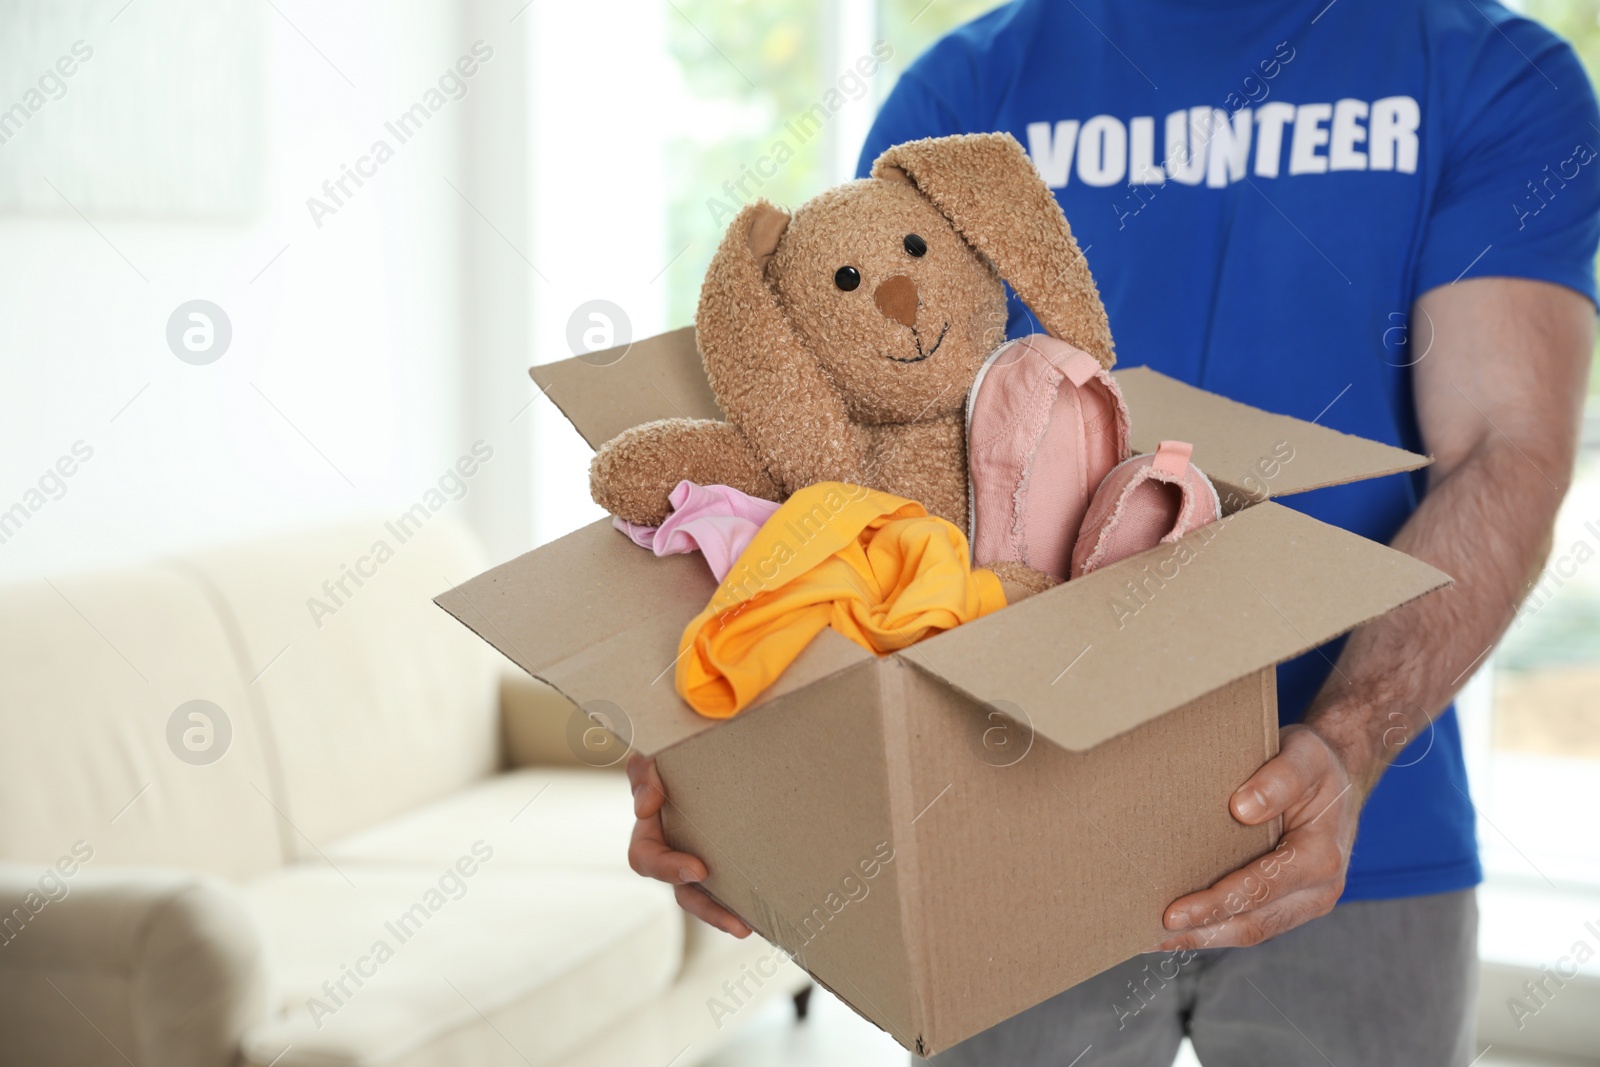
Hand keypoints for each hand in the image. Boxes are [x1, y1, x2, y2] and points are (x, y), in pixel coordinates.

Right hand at [625, 754, 750, 937]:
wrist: (715, 740)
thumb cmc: (680, 747)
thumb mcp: (656, 753)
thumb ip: (644, 772)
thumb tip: (645, 808)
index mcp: (652, 827)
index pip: (647, 858)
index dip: (668, 868)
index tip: (699, 870)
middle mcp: (675, 847)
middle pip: (683, 890)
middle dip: (707, 909)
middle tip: (736, 922)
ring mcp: (702, 853)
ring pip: (707, 896)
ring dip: (725, 914)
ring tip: (748, 928)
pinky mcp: (729, 853)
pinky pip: (732, 882)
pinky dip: (745, 898)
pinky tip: (767, 911)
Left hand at [1152, 725, 1362, 950]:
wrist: (1339, 775)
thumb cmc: (1315, 764)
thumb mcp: (1304, 755)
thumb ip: (1279, 778)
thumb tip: (1243, 809)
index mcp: (1320, 857)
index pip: (1260, 889)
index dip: (1215, 904)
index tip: (1173, 913)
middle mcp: (1319, 890)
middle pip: (1252, 923)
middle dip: (1200, 931)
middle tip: (1150, 933)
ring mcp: (1306, 902)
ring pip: (1251, 931)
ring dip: (1204, 938)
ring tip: (1156, 939)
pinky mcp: (1291, 903)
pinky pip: (1253, 923)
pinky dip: (1217, 928)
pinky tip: (1182, 928)